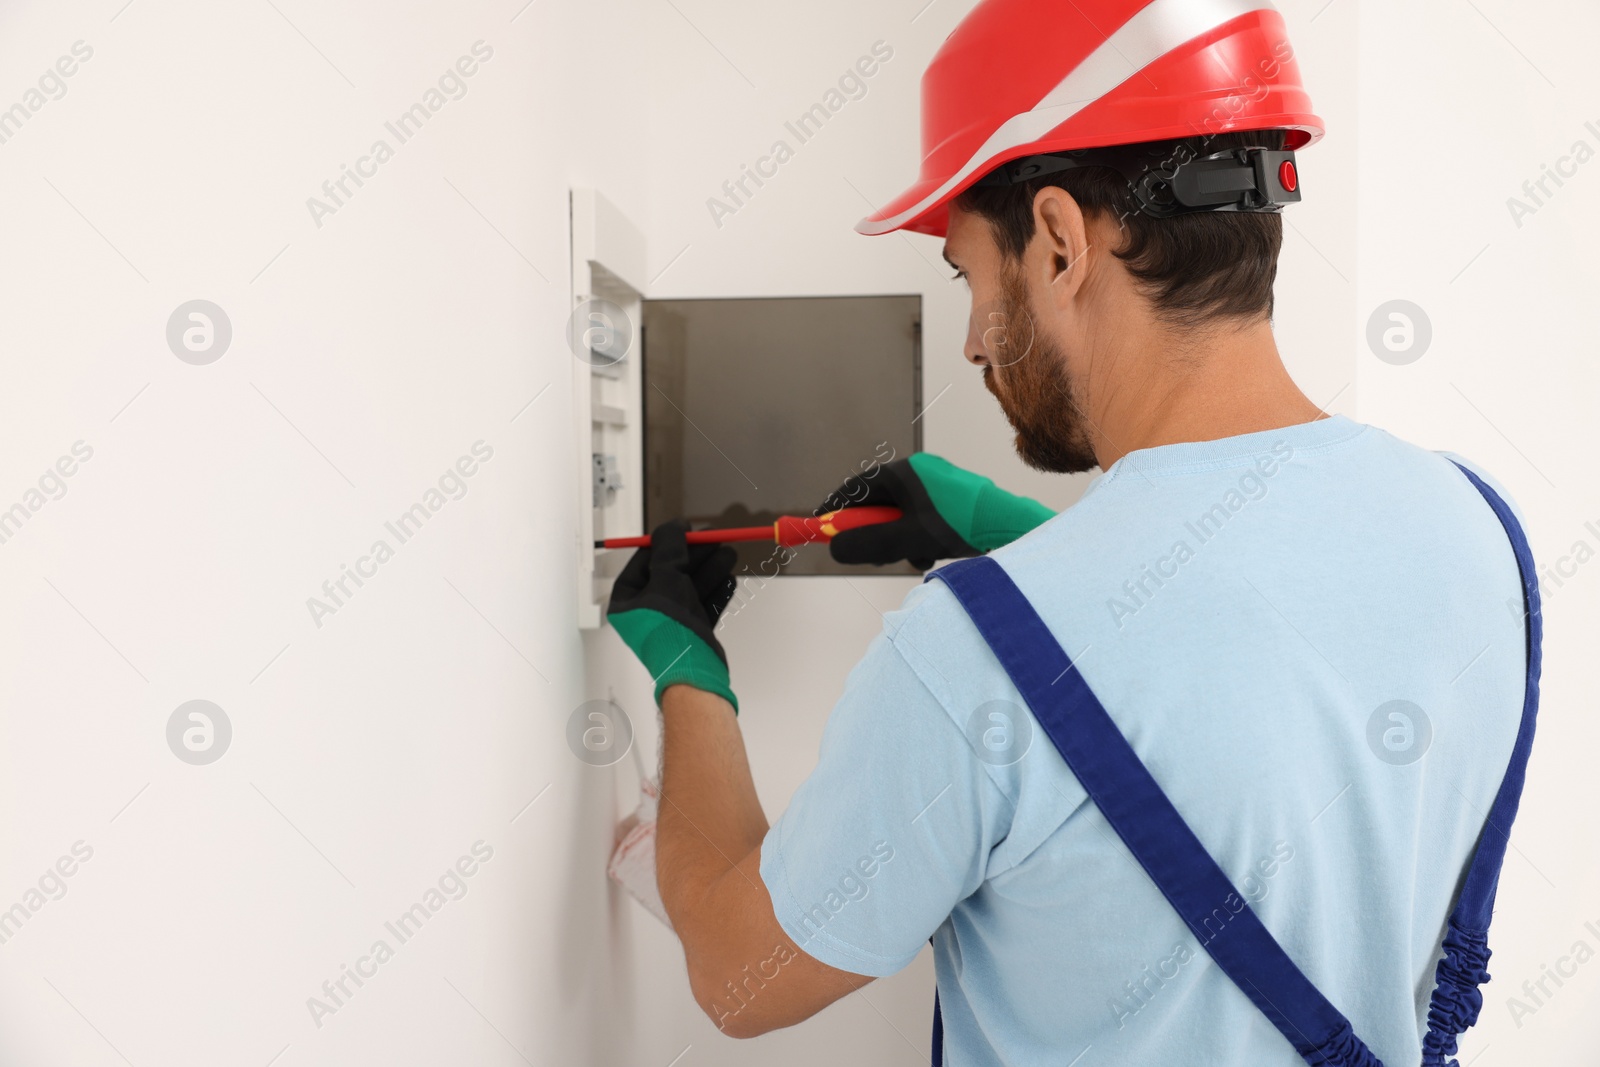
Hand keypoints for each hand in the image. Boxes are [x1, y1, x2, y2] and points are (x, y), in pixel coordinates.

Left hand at [607, 519, 740, 710]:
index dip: (666, 543)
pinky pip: (704, 606)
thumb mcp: (666, 579)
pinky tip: (730, 579)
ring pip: (692, 588)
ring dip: (711, 570)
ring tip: (730, 554)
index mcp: (628, 601)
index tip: (686, 528)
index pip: (644, 562)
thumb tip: (674, 526)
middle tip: (716, 538)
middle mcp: (647, 612)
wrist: (692, 670)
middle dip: (696, 556)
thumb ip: (669, 549)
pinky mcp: (691, 633)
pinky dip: (717, 592)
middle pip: (672, 573)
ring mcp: (670, 623)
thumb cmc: (669, 628)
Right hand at [818, 453, 1055, 569]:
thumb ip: (868, 544)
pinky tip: (931, 555)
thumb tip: (835, 549)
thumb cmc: (958, 525)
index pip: (856, 487)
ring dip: (899, 541)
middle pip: (879, 503)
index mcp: (904, 472)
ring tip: (913, 558)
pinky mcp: (953, 501)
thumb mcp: (906, 539)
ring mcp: (938, 486)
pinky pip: (922, 520)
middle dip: (873, 533)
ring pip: (902, 516)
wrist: (1009, 526)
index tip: (821, 526)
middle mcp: (919, 473)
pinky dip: (918, 539)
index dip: (836, 509)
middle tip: (870, 555)